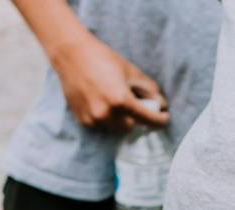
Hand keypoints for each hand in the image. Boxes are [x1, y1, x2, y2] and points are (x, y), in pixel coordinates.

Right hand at [52, 33, 169, 131]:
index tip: (164, 118)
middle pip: (130, 127)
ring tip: (114, 102)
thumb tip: (161, 103)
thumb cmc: (102, 59)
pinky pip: (100, 125)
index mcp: (121, 100)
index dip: (160, 120)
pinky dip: (104, 117)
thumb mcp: (130, 71)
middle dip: (134, 118)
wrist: (70, 55)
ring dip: (119, 119)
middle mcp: (106, 114)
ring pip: (114, 128)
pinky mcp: (82, 120)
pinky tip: (100, 101)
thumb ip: (148, 89)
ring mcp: (93, 119)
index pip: (148, 119)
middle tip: (134, 106)